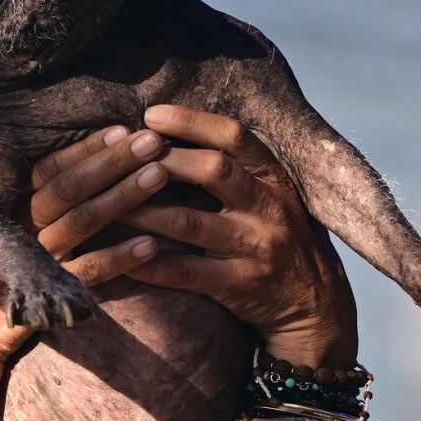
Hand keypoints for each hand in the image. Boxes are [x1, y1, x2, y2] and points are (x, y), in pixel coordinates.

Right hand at [0, 126, 169, 364]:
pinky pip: (89, 272)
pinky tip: (151, 244)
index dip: (85, 150)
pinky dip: (121, 257)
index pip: (48, 170)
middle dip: (114, 163)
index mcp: (3, 207)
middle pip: (69, 189)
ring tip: (160, 177)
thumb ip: (2, 185)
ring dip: (124, 198)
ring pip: (82, 223)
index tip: (122, 130)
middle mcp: (17, 229)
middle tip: (154, 143)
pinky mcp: (48, 297)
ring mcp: (33, 263)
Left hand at [115, 105, 358, 368]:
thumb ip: (240, 169)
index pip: (235, 137)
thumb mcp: (275, 197)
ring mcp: (256, 248)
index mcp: (275, 179)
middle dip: (162, 160)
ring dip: (142, 211)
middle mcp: (269, 208)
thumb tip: (178, 133)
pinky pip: (186, 273)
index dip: (192, 122)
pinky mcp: (240, 286)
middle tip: (121, 157)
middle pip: (213, 170)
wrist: (315, 306)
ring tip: (104, 203)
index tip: (151, 114)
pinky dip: (150, 264)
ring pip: (189, 223)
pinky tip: (120, 255)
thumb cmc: (281, 241)